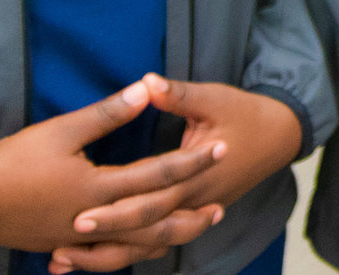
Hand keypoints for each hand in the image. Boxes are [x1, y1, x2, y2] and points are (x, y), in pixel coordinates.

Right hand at [0, 78, 225, 261]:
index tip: (221, 148)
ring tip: (190, 230)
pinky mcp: (63, 246)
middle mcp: (94, 220)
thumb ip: (108, 113)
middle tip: (219, 209)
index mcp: (98, 188)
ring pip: (133, 245)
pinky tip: (142, 247)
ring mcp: (78, 239)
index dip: (192, 162)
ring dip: (165, 238)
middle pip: (154, 222)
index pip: (157, 175)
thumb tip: (147, 89)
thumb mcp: (62, 130)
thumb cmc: (15, 161)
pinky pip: (106, 256)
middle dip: (189, 216)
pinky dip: (130, 252)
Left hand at [47, 79, 304, 272]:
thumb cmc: (245, 114)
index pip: (150, 203)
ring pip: (148, 247)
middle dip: (102, 240)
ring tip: (64, 262)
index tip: (78, 215)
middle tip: (59, 247)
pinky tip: (91, 256)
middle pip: (143, 233)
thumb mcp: (214, 98)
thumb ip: (178, 95)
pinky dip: (124, 252)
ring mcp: (194, 213)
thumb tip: (146, 82)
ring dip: (107, 257)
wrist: (279, 137)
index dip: (114, 211)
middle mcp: (193, 203)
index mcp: (196, 177)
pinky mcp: (191, 215)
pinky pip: (155, 242)